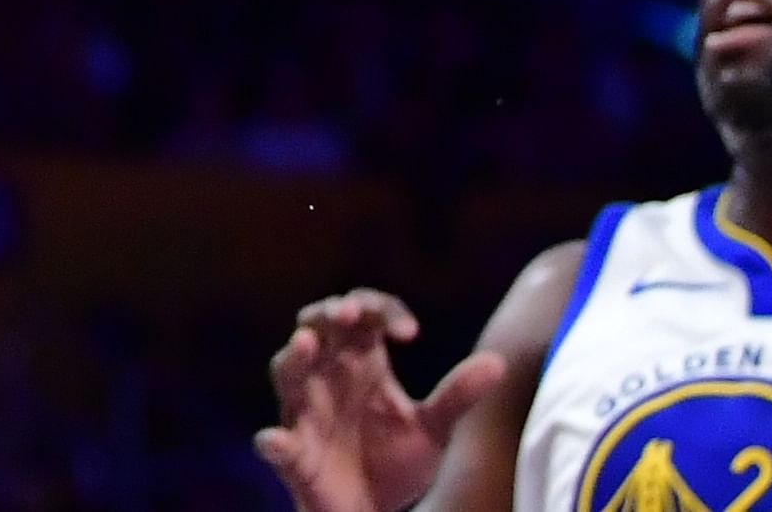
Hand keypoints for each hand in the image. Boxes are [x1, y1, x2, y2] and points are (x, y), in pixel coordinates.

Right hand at [256, 291, 508, 511]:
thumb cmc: (395, 462)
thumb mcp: (433, 428)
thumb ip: (457, 395)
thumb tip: (498, 362)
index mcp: (360, 363)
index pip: (362, 316)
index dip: (381, 310)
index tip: (410, 333)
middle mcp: (327, 377)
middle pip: (315, 327)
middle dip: (327, 315)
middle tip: (349, 313)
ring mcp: (306, 413)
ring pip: (286, 372)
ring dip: (294, 357)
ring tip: (307, 344)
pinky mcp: (294, 455)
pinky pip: (275, 444)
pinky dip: (274, 442)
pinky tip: (278, 441)